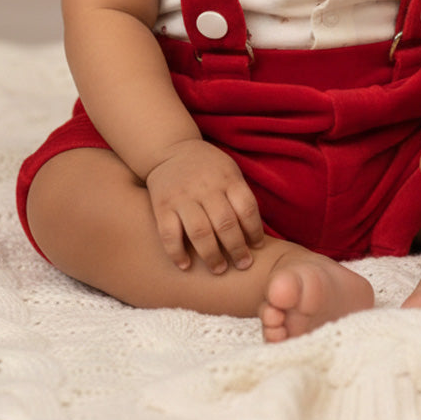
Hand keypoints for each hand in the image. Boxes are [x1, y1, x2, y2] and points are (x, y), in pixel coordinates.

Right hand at [145, 138, 264, 273]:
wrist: (171, 150)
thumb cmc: (208, 168)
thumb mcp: (229, 171)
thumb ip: (240, 196)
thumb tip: (256, 233)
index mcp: (227, 178)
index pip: (247, 208)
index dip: (255, 231)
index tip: (257, 248)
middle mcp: (206, 188)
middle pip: (225, 223)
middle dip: (237, 249)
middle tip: (243, 265)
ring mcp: (183, 197)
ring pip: (200, 232)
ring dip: (211, 255)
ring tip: (219, 269)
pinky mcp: (162, 206)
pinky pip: (169, 234)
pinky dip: (177, 253)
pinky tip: (185, 266)